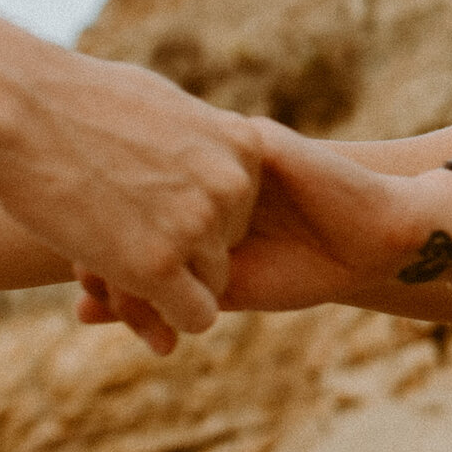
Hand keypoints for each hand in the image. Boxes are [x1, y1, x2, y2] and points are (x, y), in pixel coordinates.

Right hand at [0, 53, 261, 342]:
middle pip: (226, 248)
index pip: (241, 207)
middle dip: (183, 255)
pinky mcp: (158, 266)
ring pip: (210, 287)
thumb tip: (212, 142)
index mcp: (242, 144)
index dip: (195, 218)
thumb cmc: (74, 102)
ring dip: (167, 286)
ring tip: (111, 256)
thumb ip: (200, 137)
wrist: (15, 109)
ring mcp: (198, 226)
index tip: (149, 211)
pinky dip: (166, 317)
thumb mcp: (161, 103)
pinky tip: (126, 289)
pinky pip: (194, 317)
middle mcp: (231, 184)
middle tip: (122, 239)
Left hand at [75, 120, 451, 347]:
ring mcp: (222, 150)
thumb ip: (155, 292)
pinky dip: (178, 204)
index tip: (87, 301)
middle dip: (102, 245)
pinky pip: (200, 157)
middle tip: (96, 294)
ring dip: (133, 228)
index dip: (92, 254)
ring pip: (155, 179)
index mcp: (182, 196)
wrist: (373, 243)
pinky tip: (173, 249)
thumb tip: (79, 311)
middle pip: (126, 194)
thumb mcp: (219, 290)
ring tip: (128, 280)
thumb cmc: (299, 269)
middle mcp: (195, 167)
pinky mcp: (254, 139)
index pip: (116, 212)